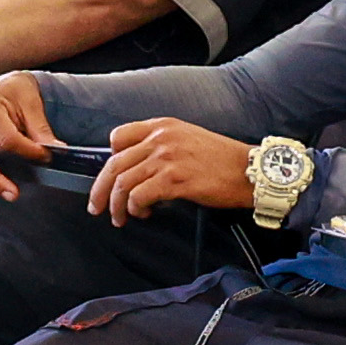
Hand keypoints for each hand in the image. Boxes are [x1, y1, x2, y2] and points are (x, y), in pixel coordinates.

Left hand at [94, 117, 260, 224]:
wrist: (248, 171)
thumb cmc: (221, 160)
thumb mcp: (187, 139)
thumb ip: (161, 147)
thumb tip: (137, 169)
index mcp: (162, 126)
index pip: (118, 137)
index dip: (110, 160)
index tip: (110, 178)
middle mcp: (161, 139)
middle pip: (114, 164)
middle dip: (100, 190)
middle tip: (97, 207)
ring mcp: (167, 158)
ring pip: (123, 183)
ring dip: (117, 205)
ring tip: (121, 218)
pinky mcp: (174, 179)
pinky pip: (139, 196)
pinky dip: (135, 209)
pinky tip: (144, 213)